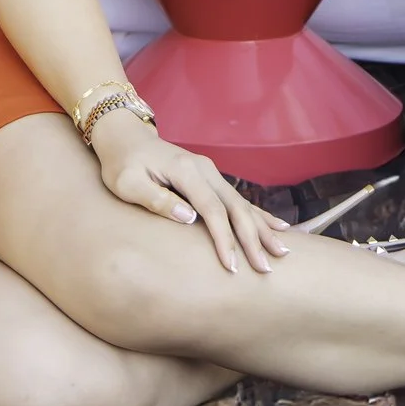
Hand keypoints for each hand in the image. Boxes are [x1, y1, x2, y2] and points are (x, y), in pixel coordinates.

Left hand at [87, 111, 297, 272]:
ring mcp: (210, 172)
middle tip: (266, 268)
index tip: (232, 266)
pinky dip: (259, 215)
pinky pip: (239, 200)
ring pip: (242, 204)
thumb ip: (157, 199)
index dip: (224, 239)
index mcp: (185, 171)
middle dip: (253, 238)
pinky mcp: (211, 178)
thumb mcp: (127, 184)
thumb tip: (189, 218)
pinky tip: (279, 227)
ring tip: (282, 251)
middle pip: (236, 207)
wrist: (126, 137)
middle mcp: (205, 169)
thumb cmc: (122, 164)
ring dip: (262, 229)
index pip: (212, 210)